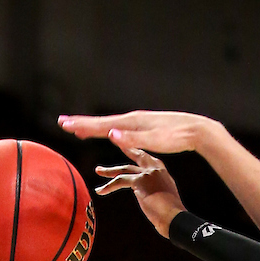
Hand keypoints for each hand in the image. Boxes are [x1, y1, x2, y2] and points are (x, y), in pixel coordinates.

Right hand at [58, 109, 218, 153]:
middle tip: (62, 122)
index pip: (102, 125)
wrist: (196, 130)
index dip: (83, 126)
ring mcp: (139, 122)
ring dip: (93, 126)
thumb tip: (111, 135)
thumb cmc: (177, 137)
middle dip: (82, 123)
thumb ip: (133, 139)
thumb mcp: (155, 141)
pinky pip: (121, 128)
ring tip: (79, 127)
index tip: (66, 125)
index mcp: (132, 123)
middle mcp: (133, 119)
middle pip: (102, 122)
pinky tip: (109, 132)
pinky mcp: (145, 127)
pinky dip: (109, 129)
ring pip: (111, 124)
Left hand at [95, 147, 184, 236]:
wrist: (175, 218)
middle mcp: (156, 169)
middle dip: (126, 148)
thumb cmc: (171, 214)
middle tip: (117, 142)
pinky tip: (100, 191)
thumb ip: (156, 189)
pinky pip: (120, 181)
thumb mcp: (165, 196)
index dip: (138, 153)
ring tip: (98, 170)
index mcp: (163, 172)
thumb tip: (146, 193)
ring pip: (124, 169)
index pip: (148, 159)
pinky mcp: (139, 181)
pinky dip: (108, 186)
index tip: (132, 149)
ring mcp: (148, 173)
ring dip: (109, 171)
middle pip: (137, 156)